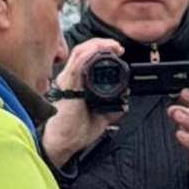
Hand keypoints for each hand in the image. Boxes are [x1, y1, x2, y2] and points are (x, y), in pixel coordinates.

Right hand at [41, 36, 126, 168]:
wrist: (63, 143)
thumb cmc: (74, 131)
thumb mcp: (100, 117)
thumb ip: (111, 108)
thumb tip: (124, 102)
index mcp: (76, 83)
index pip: (86, 58)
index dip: (102, 50)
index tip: (118, 52)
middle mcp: (70, 79)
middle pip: (83, 51)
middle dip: (102, 44)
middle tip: (118, 48)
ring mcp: (67, 81)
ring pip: (80, 52)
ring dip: (98, 46)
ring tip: (113, 47)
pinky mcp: (67, 85)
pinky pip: (77, 64)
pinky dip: (89, 54)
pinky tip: (99, 51)